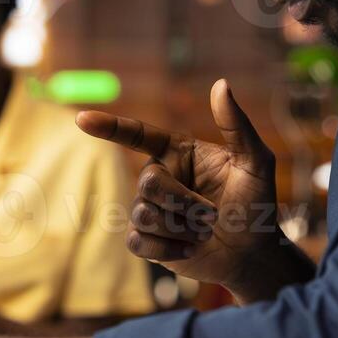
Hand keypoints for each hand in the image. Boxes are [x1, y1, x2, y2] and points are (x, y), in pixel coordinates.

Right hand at [77, 79, 310, 301]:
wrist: (252, 253)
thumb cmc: (255, 203)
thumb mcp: (256, 161)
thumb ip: (237, 125)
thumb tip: (221, 84)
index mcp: (177, 152)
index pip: (137, 135)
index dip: (109, 126)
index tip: (82, 119)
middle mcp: (159, 176)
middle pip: (148, 183)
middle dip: (184, 202)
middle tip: (213, 215)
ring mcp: (150, 209)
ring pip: (144, 214)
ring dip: (182, 227)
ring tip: (205, 232)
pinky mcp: (147, 240)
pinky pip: (138, 241)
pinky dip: (168, 249)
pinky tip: (190, 250)